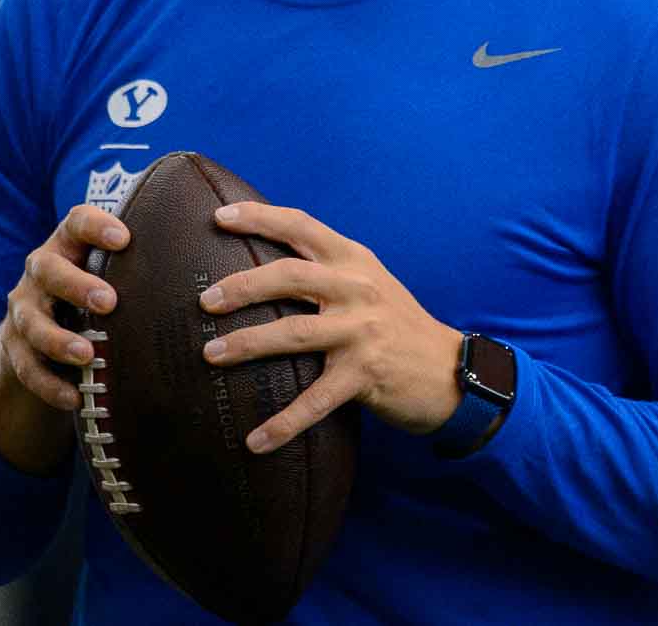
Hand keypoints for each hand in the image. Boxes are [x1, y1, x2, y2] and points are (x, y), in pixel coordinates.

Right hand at [0, 204, 130, 472]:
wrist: (38, 330)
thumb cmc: (95, 291)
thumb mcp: (113, 270)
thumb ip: (147, 260)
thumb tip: (223, 248)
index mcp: (68, 244)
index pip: (76, 221)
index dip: (96, 227)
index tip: (124, 238)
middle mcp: (40, 270)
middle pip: (48, 269)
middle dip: (77, 285)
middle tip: (110, 302)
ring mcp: (24, 309)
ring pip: (32, 321)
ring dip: (58, 340)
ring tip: (87, 354)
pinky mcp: (15, 349)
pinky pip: (26, 368)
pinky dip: (49, 384)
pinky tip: (73, 398)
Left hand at [199, 200, 463, 453]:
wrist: (452, 371)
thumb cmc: (398, 326)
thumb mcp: (370, 283)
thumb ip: (328, 271)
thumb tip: (265, 268)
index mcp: (353, 260)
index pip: (301, 226)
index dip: (258, 217)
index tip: (219, 216)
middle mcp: (357, 289)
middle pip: (289, 275)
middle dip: (242, 287)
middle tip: (205, 301)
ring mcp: (362, 331)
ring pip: (293, 332)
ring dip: (247, 343)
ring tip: (211, 355)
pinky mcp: (365, 374)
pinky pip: (315, 401)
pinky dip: (283, 423)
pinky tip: (256, 441)